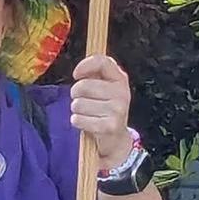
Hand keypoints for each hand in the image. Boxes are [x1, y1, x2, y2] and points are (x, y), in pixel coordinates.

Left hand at [70, 54, 136, 171]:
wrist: (115, 137)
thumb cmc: (103, 108)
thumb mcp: (102, 88)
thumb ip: (93, 74)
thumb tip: (79, 71)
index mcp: (120, 78)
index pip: (102, 62)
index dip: (85, 66)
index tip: (76, 74)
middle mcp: (122, 92)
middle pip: (82, 86)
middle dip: (76, 94)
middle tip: (83, 100)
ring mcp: (118, 110)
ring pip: (78, 104)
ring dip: (77, 110)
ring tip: (87, 113)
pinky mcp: (110, 126)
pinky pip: (79, 119)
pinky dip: (77, 122)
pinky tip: (86, 123)